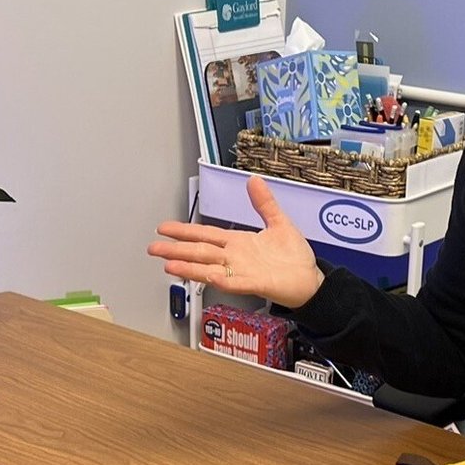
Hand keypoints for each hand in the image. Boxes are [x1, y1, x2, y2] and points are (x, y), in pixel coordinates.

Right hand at [148, 176, 325, 308]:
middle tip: (153, 248)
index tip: (164, 228)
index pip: (205, 234)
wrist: (310, 280)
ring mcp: (242, 272)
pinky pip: (234, 283)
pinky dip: (221, 280)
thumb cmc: (295, 258)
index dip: (184, 230)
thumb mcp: (279, 222)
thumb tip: (254, 180)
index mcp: (238, 243)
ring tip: (168, 265)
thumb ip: (264, 203)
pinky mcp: (255, 284)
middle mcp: (235, 258)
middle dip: (175, 249)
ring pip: (209, 269)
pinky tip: (207, 277)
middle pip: (200, 251)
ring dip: (189, 267)